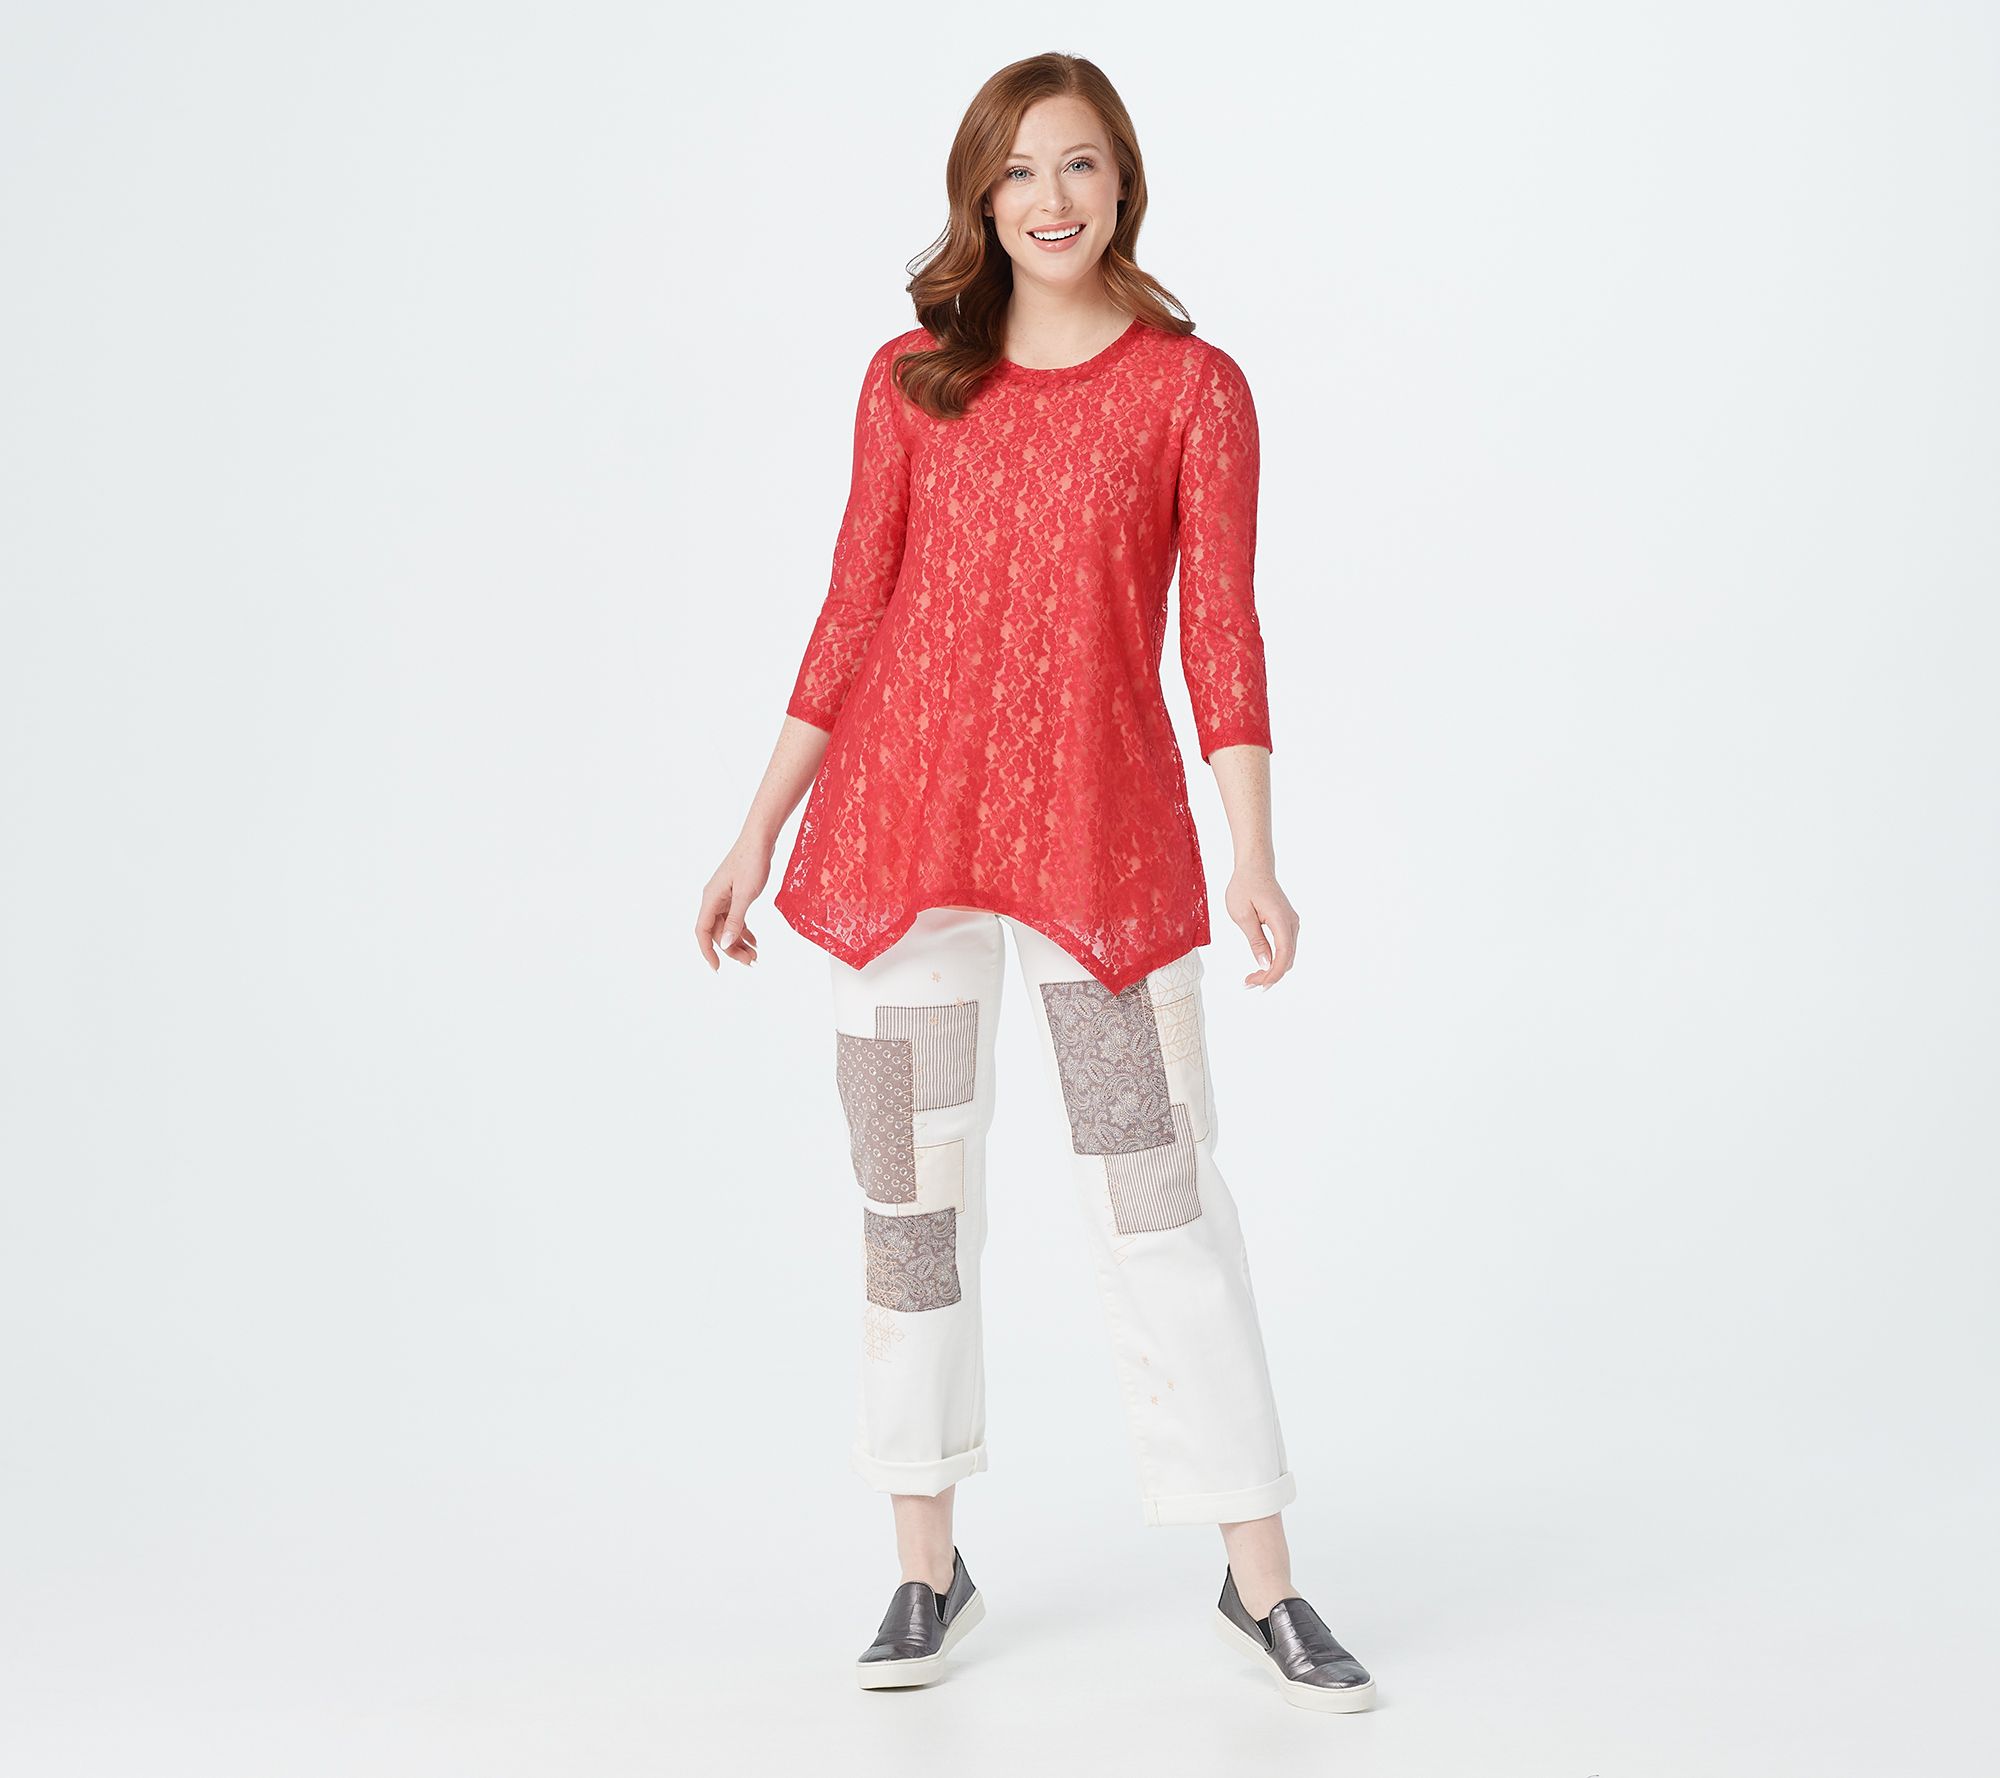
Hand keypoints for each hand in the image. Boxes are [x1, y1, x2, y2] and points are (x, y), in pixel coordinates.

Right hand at [696, 839, 771, 970]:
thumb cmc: (752, 862)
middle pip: (717, 932)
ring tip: (755, 956)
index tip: (718, 968)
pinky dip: (743, 930)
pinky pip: (735, 918)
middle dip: (732, 949)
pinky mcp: (734, 894)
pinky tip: (754, 941)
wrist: (760, 839)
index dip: (708, 952)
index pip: (703, 932)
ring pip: (727, 927)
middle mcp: (713, 899)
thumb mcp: (746, 895)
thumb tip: (724, 944)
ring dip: (739, 942)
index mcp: (711, 899)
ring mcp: (724, 897)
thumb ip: (736, 920)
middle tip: (751, 962)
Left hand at [1223, 864, 1297, 988]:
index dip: (1271, 975)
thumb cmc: (1245, 887)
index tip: (1254, 984)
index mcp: (1281, 920)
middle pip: (1287, 959)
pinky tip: (1261, 966)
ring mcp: (1291, 923)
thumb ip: (1256, 940)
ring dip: (1272, 970)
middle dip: (1270, 976)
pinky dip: (1275, 960)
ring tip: (1252, 978)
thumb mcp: (1243, 915)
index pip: (1283, 956)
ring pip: (1288, 955)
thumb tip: (1265, 964)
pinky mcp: (1287, 924)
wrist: (1254, 867)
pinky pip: (1285, 947)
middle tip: (1248, 984)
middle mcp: (1292, 923)